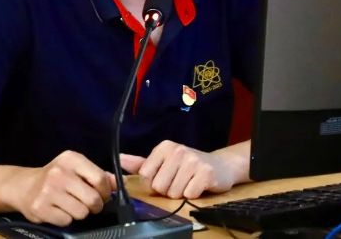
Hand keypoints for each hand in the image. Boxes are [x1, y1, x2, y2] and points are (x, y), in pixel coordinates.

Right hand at [3, 150, 115, 225]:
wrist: (23, 186)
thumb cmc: (57, 176)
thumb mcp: (77, 168)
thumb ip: (99, 175)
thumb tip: (121, 183)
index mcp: (71, 159)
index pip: (99, 178)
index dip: (106, 191)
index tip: (104, 196)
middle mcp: (59, 173)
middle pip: (92, 198)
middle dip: (96, 206)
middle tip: (90, 205)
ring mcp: (48, 191)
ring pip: (81, 212)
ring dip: (80, 213)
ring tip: (73, 206)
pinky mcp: (40, 208)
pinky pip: (66, 221)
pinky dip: (66, 219)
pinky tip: (60, 211)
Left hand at [120, 140, 248, 198]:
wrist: (221, 165)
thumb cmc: (188, 165)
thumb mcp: (164, 161)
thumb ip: (141, 163)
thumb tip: (119, 159)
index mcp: (165, 146)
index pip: (146, 176)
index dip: (155, 183)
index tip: (167, 176)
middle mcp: (178, 150)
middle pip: (159, 186)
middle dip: (169, 189)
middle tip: (180, 180)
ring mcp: (193, 161)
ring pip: (173, 193)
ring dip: (182, 193)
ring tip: (190, 182)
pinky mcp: (206, 173)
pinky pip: (189, 195)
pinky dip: (194, 194)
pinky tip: (199, 185)